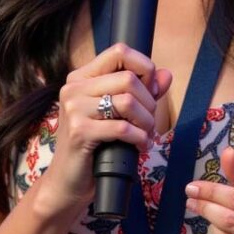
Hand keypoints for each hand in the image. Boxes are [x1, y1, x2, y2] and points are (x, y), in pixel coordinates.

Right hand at [42, 43, 171, 213]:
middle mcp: (74, 88)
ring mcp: (74, 109)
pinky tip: (140, 146)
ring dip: (147, 121)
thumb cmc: (95, 147)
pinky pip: (123, 128)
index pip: (119, 51)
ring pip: (128, 101)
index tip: (151, 90)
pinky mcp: (79, 131)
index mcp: (81, 77)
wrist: (67, 183)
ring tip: (146, 135)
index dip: (144, 67)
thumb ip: (142, 92)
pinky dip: (139, 138)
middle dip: (149, 102)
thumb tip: (166, 74)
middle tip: (150, 122)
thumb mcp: (118, 115)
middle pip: (128, 78)